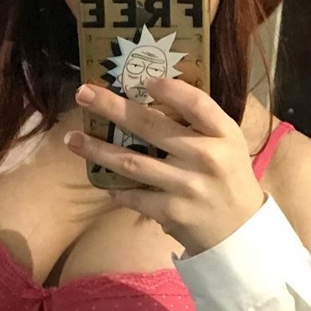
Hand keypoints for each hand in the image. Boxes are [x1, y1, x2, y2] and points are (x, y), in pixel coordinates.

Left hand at [64, 79, 265, 255]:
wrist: (239, 230)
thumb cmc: (227, 177)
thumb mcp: (227, 143)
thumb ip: (199, 121)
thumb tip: (149, 94)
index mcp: (223, 134)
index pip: (197, 104)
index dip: (170, 89)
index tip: (144, 79)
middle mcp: (206, 157)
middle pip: (152, 126)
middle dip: (112, 107)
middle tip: (82, 93)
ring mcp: (187, 186)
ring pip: (132, 162)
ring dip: (97, 149)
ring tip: (72, 138)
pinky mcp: (172, 212)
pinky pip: (134, 195)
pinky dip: (116, 187)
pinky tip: (102, 180)